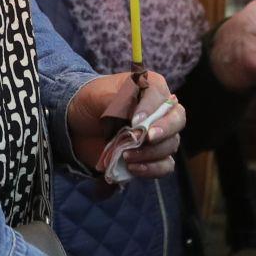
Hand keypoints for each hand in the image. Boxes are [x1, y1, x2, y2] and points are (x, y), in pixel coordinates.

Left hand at [66, 73, 185, 180]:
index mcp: (150, 87)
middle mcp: (160, 110)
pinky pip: (165, 164)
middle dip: (164, 130)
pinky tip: (133, 168)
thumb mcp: (97, 96)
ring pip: (172, 144)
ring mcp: (158, 134)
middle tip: (147, 138)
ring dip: (151, 152)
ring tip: (127, 156)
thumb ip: (116, 102)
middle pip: (178, 119)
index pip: (160, 95)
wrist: (77, 124)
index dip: (150, 109)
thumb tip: (135, 119)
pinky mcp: (152, 155)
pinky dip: (152, 168)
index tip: (134, 121)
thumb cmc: (91, 101)